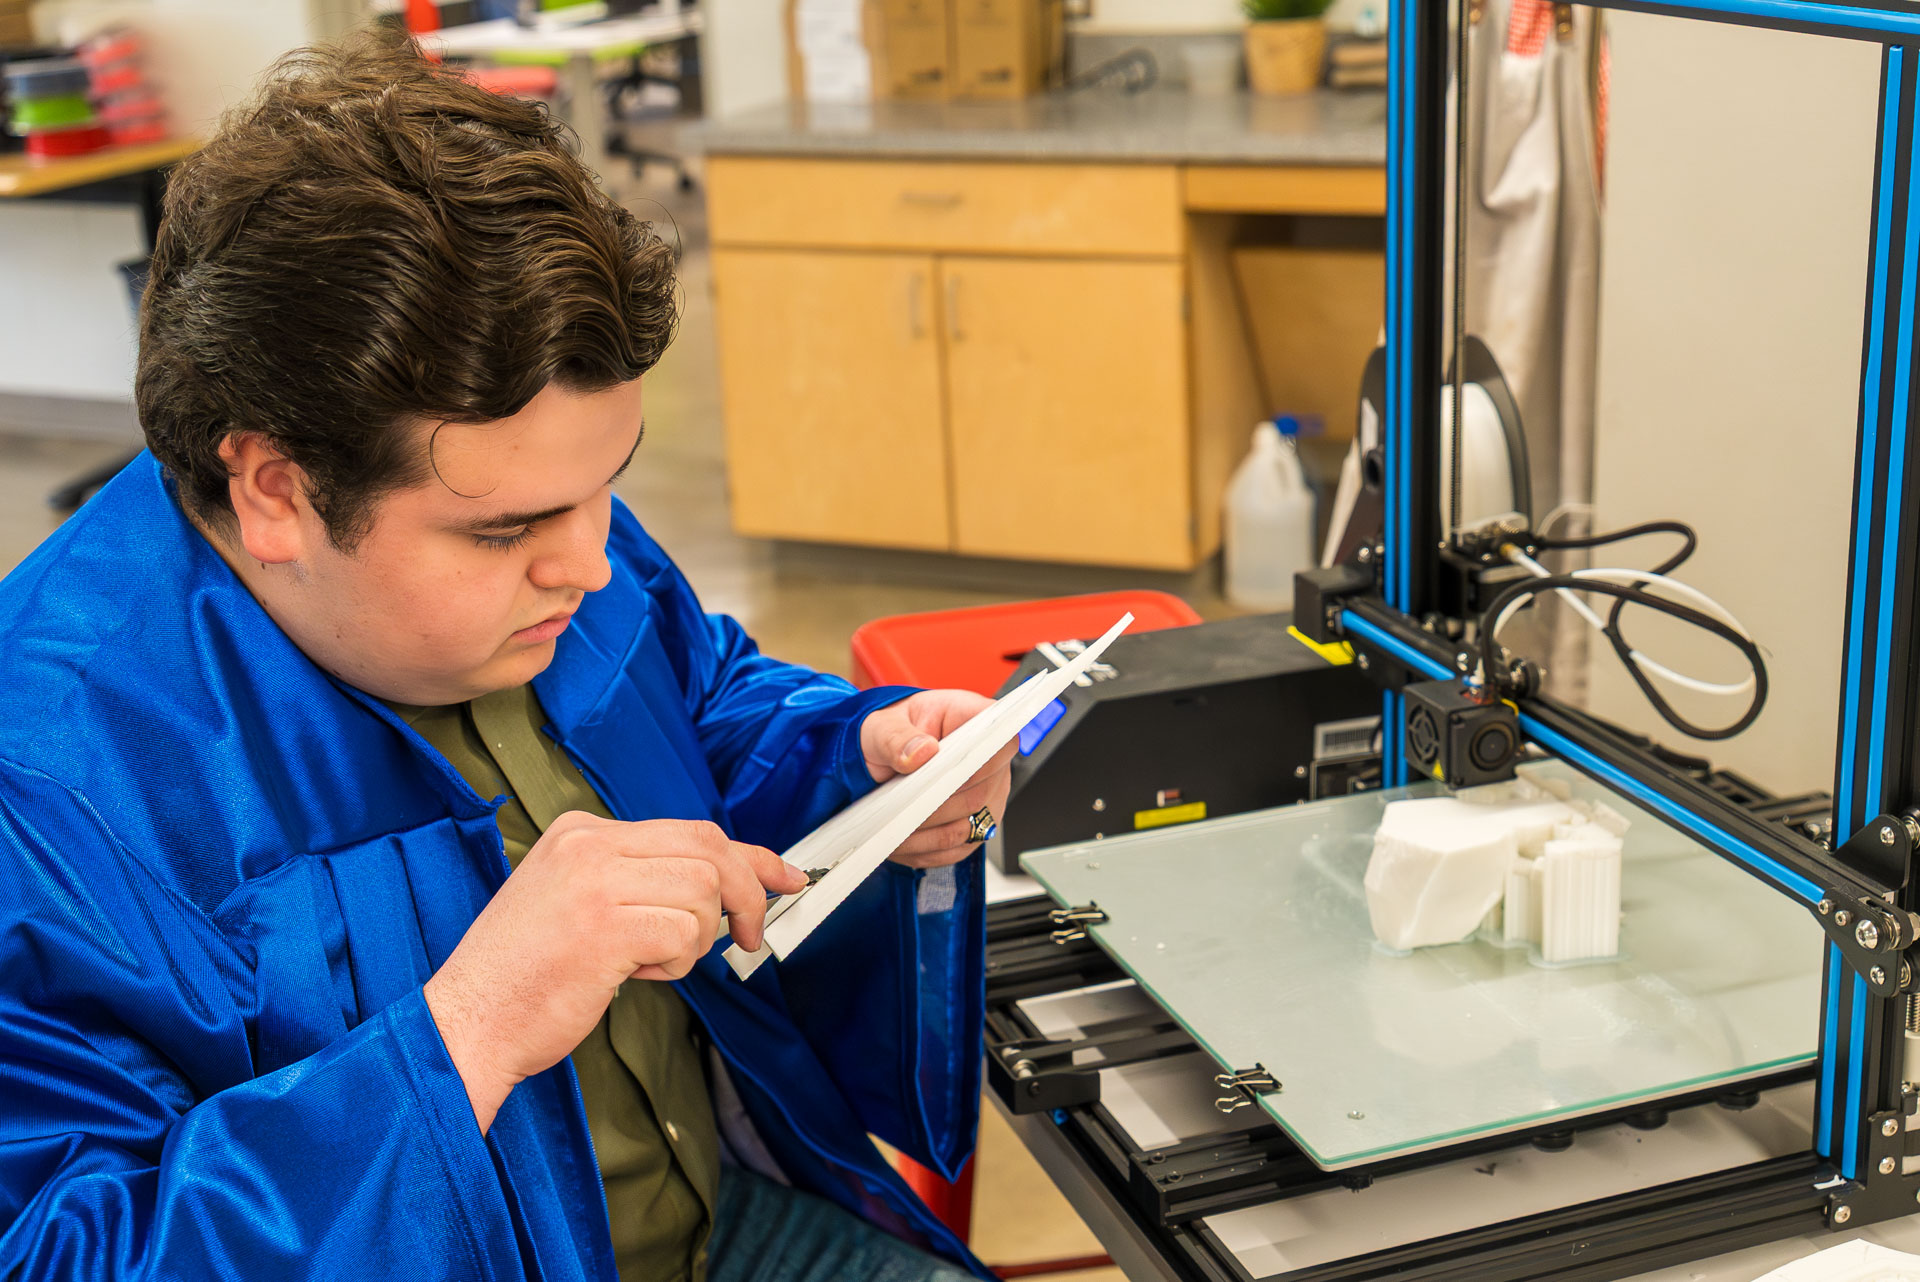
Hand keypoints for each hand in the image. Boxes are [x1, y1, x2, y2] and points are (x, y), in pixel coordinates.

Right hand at [423, 813, 806, 1132]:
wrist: (467, 1023)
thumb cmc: (525, 976)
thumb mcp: (577, 902)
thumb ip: (639, 880)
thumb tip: (723, 884)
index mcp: (581, 832)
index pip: (690, 830)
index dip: (749, 856)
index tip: (783, 877)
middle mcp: (589, 844)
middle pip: (709, 850)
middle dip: (747, 894)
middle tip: (750, 937)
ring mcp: (596, 881)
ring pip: (703, 893)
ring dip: (693, 940)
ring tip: (647, 963)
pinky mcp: (606, 925)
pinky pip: (684, 934)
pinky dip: (676, 964)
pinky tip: (635, 976)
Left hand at [861, 690, 1015, 869]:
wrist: (885, 757)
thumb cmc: (891, 735)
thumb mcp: (881, 727)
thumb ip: (896, 737)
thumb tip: (921, 753)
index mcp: (975, 720)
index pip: (997, 744)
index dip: (971, 767)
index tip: (935, 780)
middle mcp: (991, 760)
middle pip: (979, 794)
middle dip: (934, 807)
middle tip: (897, 809)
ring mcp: (989, 796)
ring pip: (968, 827)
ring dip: (927, 834)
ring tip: (893, 828)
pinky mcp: (977, 825)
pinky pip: (958, 849)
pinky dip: (927, 851)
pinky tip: (901, 842)